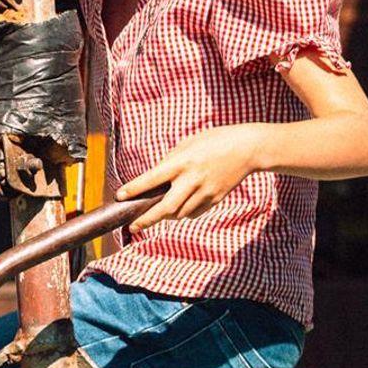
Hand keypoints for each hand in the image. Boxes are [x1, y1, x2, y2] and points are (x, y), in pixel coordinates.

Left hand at [118, 125, 264, 230]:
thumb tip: (154, 181)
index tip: (120, 197)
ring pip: (179, 214)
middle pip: (165, 208)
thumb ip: (169, 162)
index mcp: (181, 162)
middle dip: (147, 220)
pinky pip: (194, 212)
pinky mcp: (215, 199)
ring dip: (164, 217)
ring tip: (154, 215)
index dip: (133, 189)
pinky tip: (178, 209)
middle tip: (133, 226)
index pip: (151, 179)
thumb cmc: (213, 141)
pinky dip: (182, 213)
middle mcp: (192, 179)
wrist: (247, 148)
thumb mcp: (186, 145)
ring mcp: (205, 192)